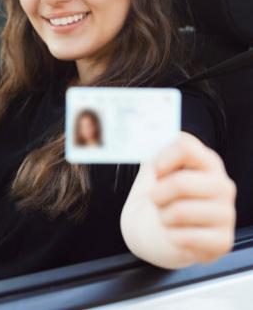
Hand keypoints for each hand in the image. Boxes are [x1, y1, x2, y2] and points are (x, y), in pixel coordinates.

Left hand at [150, 132, 235, 265]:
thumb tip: (149, 133)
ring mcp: (226, 214)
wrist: (154, 231)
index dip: (162, 159)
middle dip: (157, 194)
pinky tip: (177, 234)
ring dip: (163, 217)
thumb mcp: (154, 167)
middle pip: (180, 182)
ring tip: (167, 217)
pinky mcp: (223, 241)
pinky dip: (171, 237)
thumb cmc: (158, 196)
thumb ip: (154, 147)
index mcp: (208, 162)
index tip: (155, 171)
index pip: (186, 146)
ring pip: (180, 211)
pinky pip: (184, 237)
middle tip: (156, 200)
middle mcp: (223, 185)